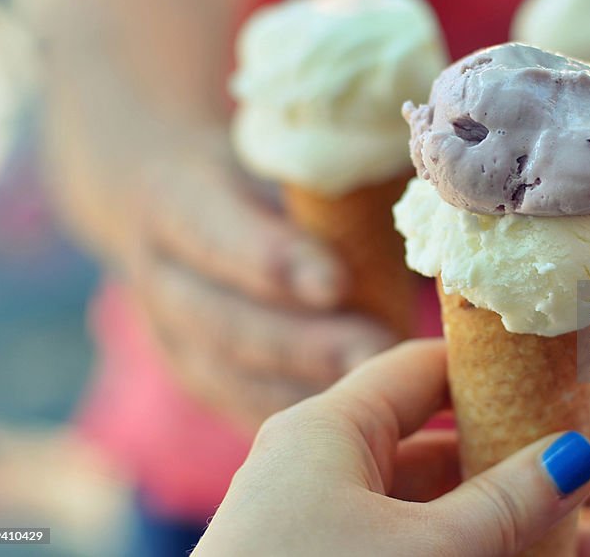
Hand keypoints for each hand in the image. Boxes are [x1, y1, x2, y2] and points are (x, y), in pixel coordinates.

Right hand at [130, 139, 395, 430]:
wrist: (176, 207)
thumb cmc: (255, 171)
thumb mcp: (277, 153)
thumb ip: (332, 172)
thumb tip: (428, 178)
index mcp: (173, 198)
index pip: (214, 232)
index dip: (273, 259)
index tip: (336, 282)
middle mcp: (162, 277)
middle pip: (226, 322)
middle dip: (306, 344)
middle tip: (380, 356)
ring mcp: (171, 339)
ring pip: (232, 378)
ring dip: (310, 391)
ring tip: (385, 402)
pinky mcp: (198, 379)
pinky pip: (244, 410)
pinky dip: (297, 428)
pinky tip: (355, 436)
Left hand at [193, 340, 589, 556]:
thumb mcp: (429, 552)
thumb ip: (508, 503)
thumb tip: (580, 458)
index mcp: (329, 430)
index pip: (425, 370)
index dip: (500, 372)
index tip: (570, 388)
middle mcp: (323, 469)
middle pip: (445, 446)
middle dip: (529, 470)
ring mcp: (325, 528)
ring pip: (437, 509)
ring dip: (514, 523)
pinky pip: (416, 548)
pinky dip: (475, 554)